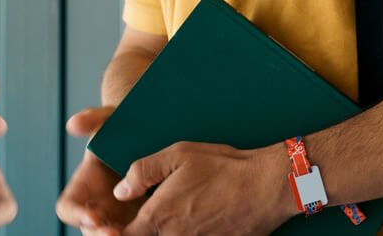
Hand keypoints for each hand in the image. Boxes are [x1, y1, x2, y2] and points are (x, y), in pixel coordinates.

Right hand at [56, 106, 142, 233]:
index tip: (93, 217)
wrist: (151, 132)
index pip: (67, 207)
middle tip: (117, 234)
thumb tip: (72, 124)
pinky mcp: (142, 217)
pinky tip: (159, 229)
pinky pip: (141, 230)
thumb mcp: (110, 118)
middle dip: (101, 234)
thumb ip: (92, 118)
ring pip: (116, 233)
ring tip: (140, 233)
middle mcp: (97, 204)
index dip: (76, 215)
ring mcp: (119, 213)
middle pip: (91, 229)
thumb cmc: (123, 125)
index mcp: (83, 185)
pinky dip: (146, 231)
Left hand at [113, 142, 293, 235]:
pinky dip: (188, 234)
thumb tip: (120, 190)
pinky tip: (198, 219)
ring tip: (179, 214)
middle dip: (140, 232)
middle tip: (150, 215)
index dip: (116, 232)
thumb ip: (142, 172)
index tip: (116, 224)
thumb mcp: (179, 154)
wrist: (266, 186)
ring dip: (164, 233)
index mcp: (158, 217)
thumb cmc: (223, 167)